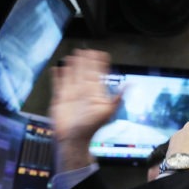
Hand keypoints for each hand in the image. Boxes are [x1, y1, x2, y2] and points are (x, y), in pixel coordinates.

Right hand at [49, 49, 122, 170]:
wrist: (74, 139)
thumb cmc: (92, 127)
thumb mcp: (108, 111)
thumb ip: (118, 97)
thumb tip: (131, 84)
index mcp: (95, 93)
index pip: (97, 74)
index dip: (98, 64)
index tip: (100, 54)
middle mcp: (83, 92)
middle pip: (84, 72)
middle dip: (86, 61)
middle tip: (87, 50)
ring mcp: (71, 94)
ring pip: (72, 76)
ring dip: (73, 66)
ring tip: (74, 55)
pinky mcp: (60, 99)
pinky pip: (58, 84)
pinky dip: (57, 77)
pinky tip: (58, 68)